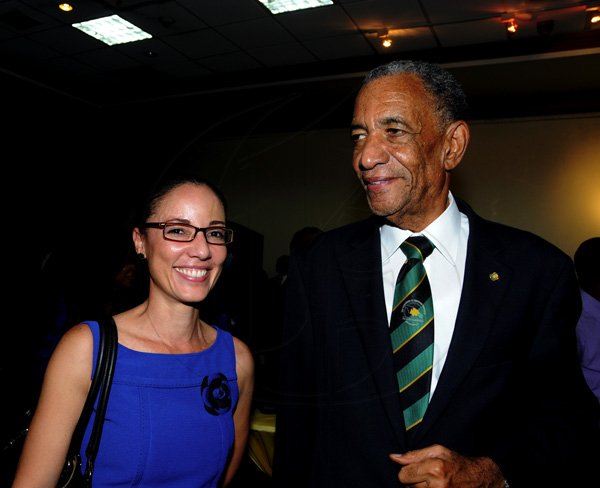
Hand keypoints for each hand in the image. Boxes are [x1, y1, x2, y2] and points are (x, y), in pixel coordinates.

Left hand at [390, 444, 505, 487]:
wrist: (480, 479)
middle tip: (425, 477)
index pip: (403, 475)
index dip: (406, 472)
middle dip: (413, 481)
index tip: (414, 470)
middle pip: (407, 487)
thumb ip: (414, 455)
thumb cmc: (456, 462)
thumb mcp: (437, 451)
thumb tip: (393, 457)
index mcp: (435, 468)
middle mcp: (438, 485)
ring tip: (430, 484)